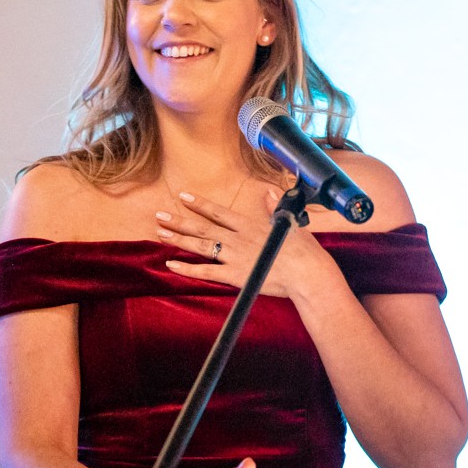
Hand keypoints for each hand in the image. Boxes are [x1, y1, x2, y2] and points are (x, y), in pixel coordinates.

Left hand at [159, 188, 349, 301]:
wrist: (307, 273)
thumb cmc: (303, 250)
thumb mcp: (289, 222)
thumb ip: (274, 207)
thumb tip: (268, 192)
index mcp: (250, 224)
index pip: (219, 212)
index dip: (200, 204)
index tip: (183, 197)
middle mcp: (238, 238)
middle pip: (203, 228)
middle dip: (179, 221)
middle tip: (160, 216)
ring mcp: (234, 257)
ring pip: (200, 246)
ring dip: (178, 240)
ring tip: (160, 234)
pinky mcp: (234, 276)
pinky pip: (205, 272)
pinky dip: (187, 269)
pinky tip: (171, 265)